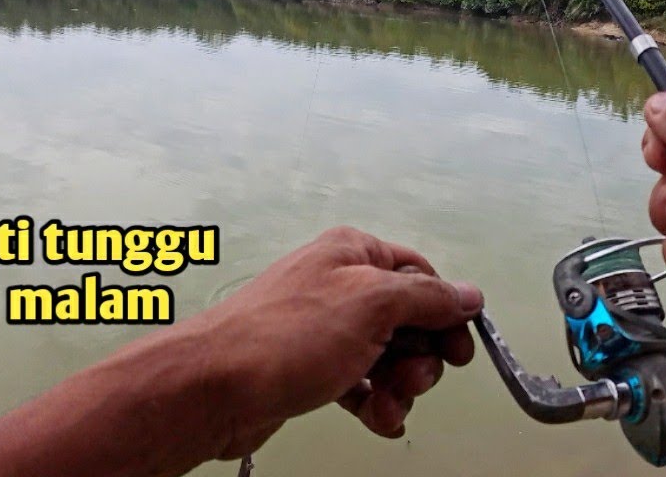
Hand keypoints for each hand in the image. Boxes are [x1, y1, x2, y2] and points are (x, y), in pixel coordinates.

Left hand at [0, 227, 481, 476]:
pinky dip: (362, 397)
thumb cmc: (274, 341)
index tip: (456, 353)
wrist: (195, 387)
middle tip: (409, 382)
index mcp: (347, 248)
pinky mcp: (283, 356)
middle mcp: (323, 274)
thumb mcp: (369, 309)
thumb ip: (426, 300)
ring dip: (390, 382)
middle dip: (414, 352)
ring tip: (381, 408)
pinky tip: (365, 418)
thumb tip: (471, 295)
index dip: (446, 316)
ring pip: (374, 349)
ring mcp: (303, 316)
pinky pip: (344, 373)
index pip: (422, 276)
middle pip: (400, 312)